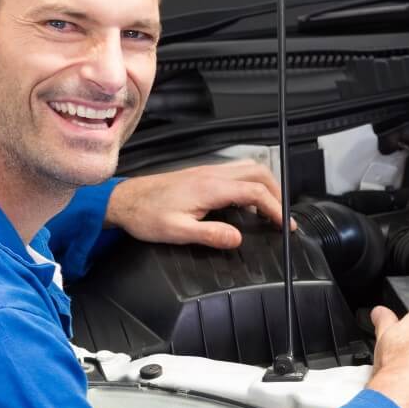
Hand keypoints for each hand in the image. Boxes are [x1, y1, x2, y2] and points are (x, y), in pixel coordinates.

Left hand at [106, 161, 286, 247]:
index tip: (284, 226)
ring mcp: (208, 171)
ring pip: (249, 169)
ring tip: (270, 209)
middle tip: (282, 217)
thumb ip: (210, 234)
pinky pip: (237, 172)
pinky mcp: (202, 173)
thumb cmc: (146, 216)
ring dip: (265, 186)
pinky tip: (247, 202)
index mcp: (210, 187)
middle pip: (259, 173)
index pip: (255, 192)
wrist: (125, 200)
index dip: (275, 208)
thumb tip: (237, 239)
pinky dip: (251, 184)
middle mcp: (212, 174)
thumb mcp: (177, 232)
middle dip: (277, 193)